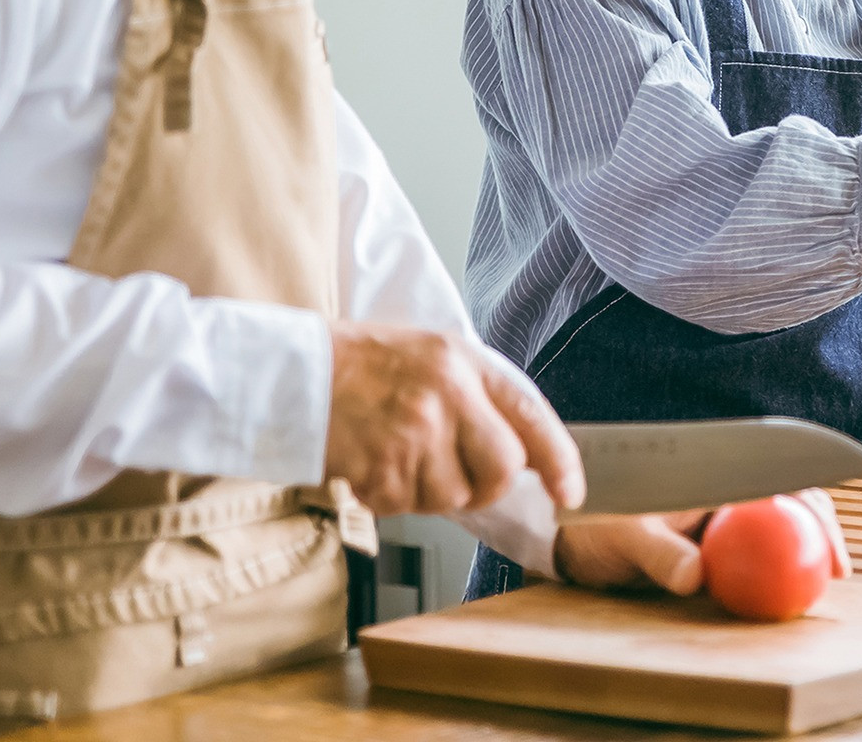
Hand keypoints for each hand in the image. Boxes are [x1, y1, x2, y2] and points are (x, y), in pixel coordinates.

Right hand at [323, 323, 584, 517]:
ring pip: (453, 497)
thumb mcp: (433, 355)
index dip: (559, 460)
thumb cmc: (364, 365)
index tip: (568, 491)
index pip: (530, 413)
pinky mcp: (382, 469)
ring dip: (430, 491)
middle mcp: (445, 396)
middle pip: (500, 470)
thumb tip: (523, 451)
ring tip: (399, 452)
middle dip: (485, 484)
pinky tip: (375, 462)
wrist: (293, 374)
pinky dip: (394, 497)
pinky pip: (408, 508)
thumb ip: (480, 394)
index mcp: (462, 362)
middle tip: (454, 470)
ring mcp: (412, 435)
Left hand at [554, 488, 852, 593]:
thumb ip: (660, 554)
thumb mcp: (625, 539)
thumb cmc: (594, 527)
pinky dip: (779, 570)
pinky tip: (792, 593)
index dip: (808, 502)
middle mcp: (719, 493)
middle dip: (819, 528)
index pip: (773, 478)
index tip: (826, 530)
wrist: (568, 537)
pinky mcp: (712, 546)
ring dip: (804, 548)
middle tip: (839, 567)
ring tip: (828, 579)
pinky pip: (756, 555)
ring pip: (777, 527)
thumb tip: (698, 575)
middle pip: (786, 502)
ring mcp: (718, 519)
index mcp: (707, 475)